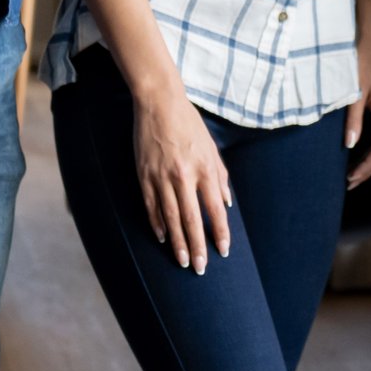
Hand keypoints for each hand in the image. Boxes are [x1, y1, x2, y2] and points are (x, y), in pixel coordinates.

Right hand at [131, 78, 234, 271]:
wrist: (159, 103)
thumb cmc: (189, 125)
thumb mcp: (212, 148)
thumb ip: (220, 177)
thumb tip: (226, 204)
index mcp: (205, 169)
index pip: (215, 209)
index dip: (220, 232)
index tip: (223, 250)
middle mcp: (184, 176)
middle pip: (192, 220)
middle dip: (198, 247)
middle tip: (200, 268)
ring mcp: (162, 177)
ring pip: (171, 218)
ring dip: (177, 242)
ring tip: (182, 261)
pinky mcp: (144, 175)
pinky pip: (151, 206)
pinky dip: (157, 224)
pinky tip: (162, 238)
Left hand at [346, 62, 370, 188]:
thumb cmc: (362, 59)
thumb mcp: (354, 91)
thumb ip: (353, 120)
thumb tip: (350, 145)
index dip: (365, 171)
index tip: (348, 182)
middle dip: (367, 170)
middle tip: (347, 184)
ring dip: (369, 161)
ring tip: (350, 173)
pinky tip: (357, 152)